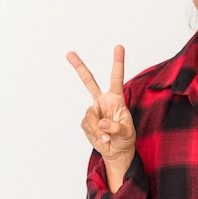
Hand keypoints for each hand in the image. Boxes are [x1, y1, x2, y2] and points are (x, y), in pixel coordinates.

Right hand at [67, 46, 135, 178]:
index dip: (118, 62)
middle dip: (79, 67)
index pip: (116, 78)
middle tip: (69, 53)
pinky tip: (102, 140)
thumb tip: (103, 122)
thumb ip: (117, 127)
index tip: (119, 46)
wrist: (117, 152)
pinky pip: (87, 125)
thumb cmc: (125, 139)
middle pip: (88, 82)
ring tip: (107, 138)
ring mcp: (93, 111)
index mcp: (116, 98)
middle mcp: (103, 101)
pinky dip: (95, 135)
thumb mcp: (127, 133)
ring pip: (90, 115)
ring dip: (98, 129)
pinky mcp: (86, 122)